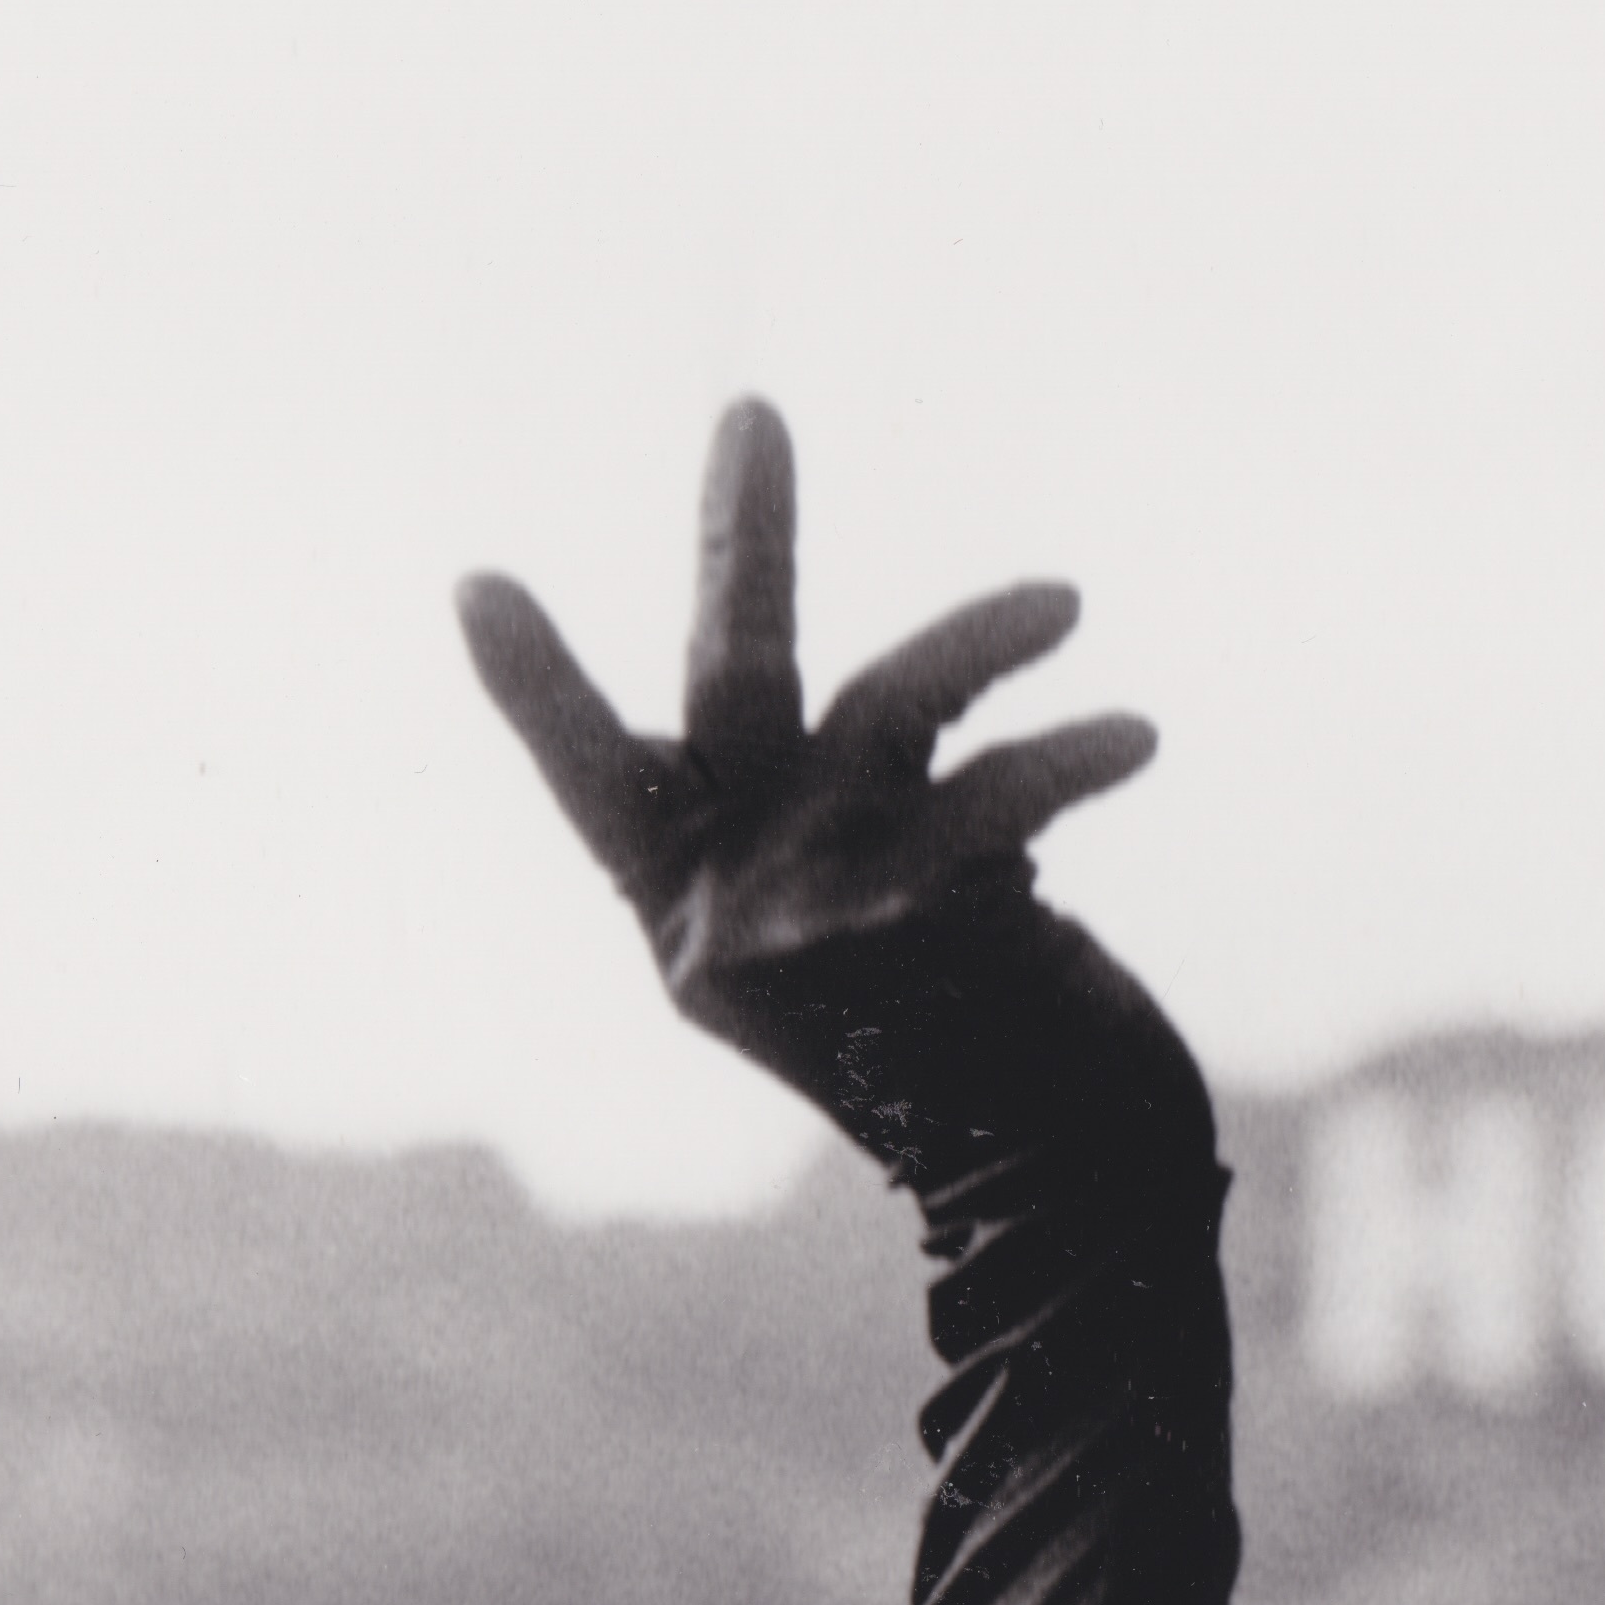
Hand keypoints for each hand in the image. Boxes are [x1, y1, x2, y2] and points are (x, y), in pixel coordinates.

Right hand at [457, 398, 1158, 1015]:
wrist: (1056, 1191)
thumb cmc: (965, 1056)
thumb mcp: (869, 943)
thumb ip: (838, 829)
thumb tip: (907, 707)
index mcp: (690, 918)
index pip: (595, 783)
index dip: (536, 688)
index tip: (475, 583)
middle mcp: (731, 916)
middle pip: (727, 689)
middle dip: (741, 542)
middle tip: (751, 413)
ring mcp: (816, 921)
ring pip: (885, 710)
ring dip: (977, 642)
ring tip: (1062, 602)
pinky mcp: (919, 929)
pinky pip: (995, 791)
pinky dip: (1063, 756)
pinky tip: (1128, 738)